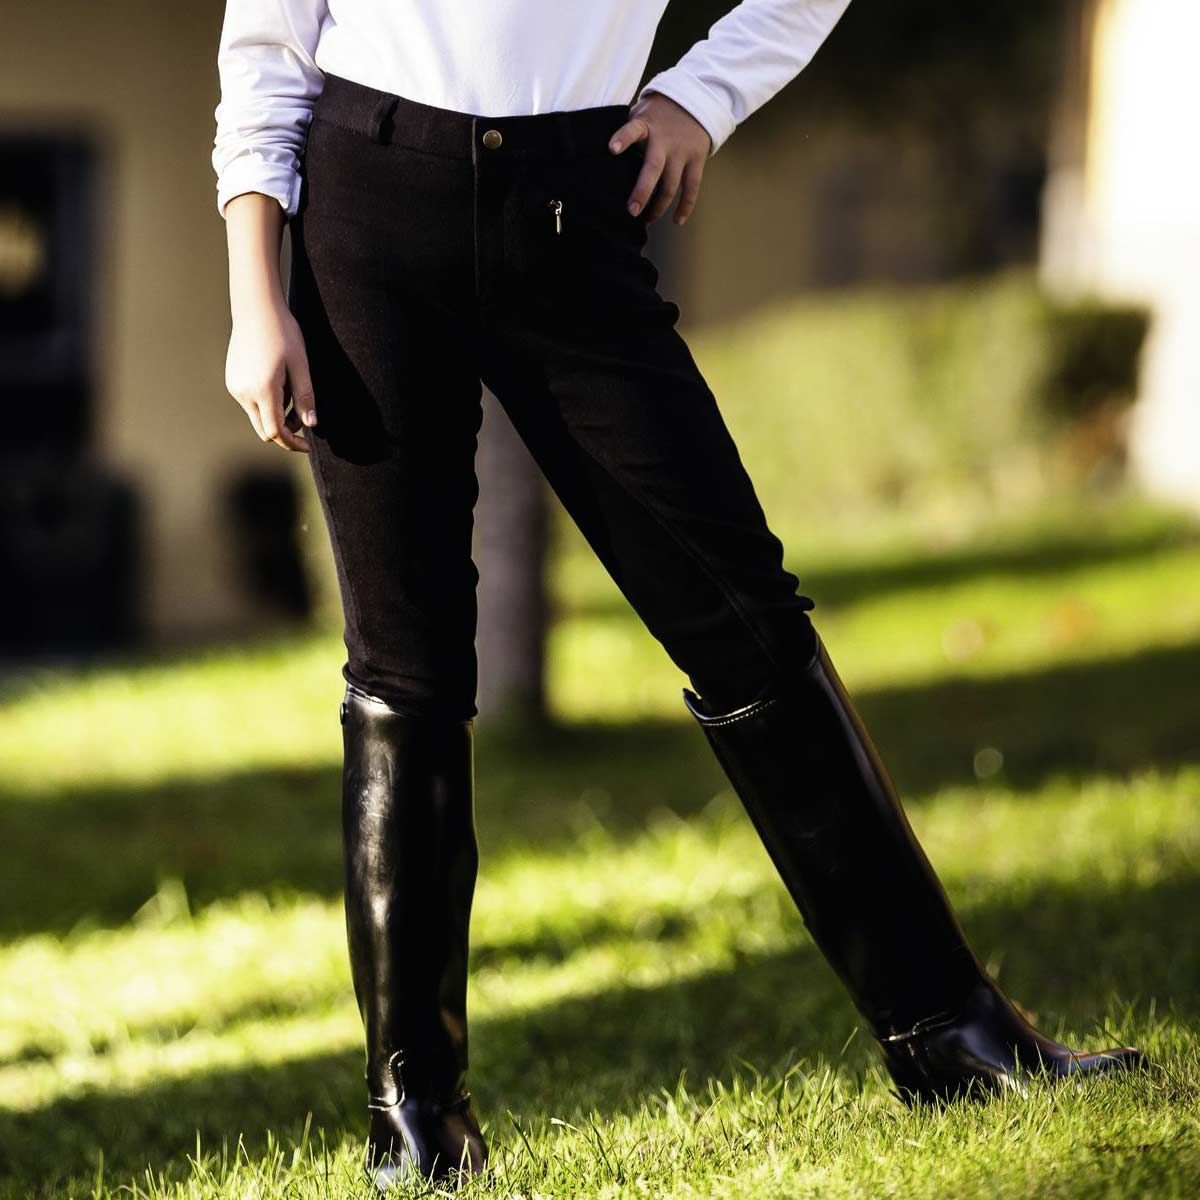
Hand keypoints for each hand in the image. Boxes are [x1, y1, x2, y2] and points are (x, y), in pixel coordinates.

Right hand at [224, 295, 316, 452]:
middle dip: (285, 431)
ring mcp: (235, 387)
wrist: (256, 309)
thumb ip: (306, 397)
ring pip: (257, 417)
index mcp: (263, 390)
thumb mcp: (300, 366)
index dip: (293, 443)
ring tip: (291, 390)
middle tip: (303, 419)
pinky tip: (277, 382)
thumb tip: (311, 425)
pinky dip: (266, 403)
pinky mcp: (232, 381)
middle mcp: (244, 392)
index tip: (308, 445)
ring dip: (276, 415)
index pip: (276, 432)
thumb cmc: (283, 334)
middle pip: (264, 430)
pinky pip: (250, 403)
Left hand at [607, 91, 712, 225]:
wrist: (695, 101)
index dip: (623, 139)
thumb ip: (628, 133)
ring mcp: (681, 152)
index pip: (633, 130)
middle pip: (653, 168)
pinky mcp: (696, 160)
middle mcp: (664, 140)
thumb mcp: (641, 114)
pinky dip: (685, 206)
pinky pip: (691, 188)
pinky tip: (677, 221)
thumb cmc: (657, 115)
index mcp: (646, 125)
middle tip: (632, 211)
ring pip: (671, 185)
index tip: (611, 149)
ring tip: (647, 219)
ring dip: (659, 206)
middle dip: (642, 191)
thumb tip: (601, 155)